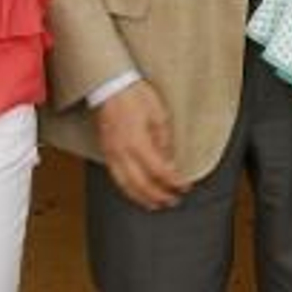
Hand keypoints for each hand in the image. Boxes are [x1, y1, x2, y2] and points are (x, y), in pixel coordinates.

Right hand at [94, 80, 190, 210]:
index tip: (185, 186)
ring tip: (156, 205)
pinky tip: (136, 193)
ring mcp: (112, 154)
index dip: (173, 182)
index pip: (159, 171)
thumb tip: (170, 162)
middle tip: (173, 200)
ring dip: (142, 198)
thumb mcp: (159, 114)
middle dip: (159, 195)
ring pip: (126, 185)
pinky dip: (127, 190)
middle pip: (142, 184)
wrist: (111, 86)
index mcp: (138, 142)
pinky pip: (116, 178)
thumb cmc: (135, 95)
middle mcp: (123, 152)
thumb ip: (164, 141)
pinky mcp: (106, 152)